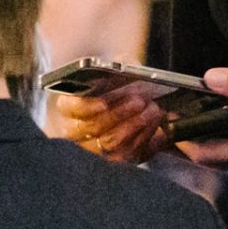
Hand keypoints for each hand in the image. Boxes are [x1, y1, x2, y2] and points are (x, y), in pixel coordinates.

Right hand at [51, 80, 170, 163]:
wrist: (128, 102)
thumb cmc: (118, 85)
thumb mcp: (117, 69)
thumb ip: (120, 65)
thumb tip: (132, 69)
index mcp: (69, 107)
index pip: (70, 107)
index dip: (85, 107)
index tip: (103, 104)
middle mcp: (75, 132)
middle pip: (93, 128)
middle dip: (119, 114)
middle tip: (140, 102)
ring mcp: (93, 151)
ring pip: (110, 146)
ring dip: (136, 128)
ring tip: (153, 112)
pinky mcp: (114, 163)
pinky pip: (127, 159)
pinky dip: (145, 143)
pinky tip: (158, 131)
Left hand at [176, 68, 227, 167]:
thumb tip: (209, 78)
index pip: (205, 154)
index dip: (182, 142)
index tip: (166, 124)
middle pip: (211, 155)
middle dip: (188, 139)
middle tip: (169, 119)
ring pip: (224, 149)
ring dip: (205, 135)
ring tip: (187, 115)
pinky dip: (223, 130)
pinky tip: (220, 113)